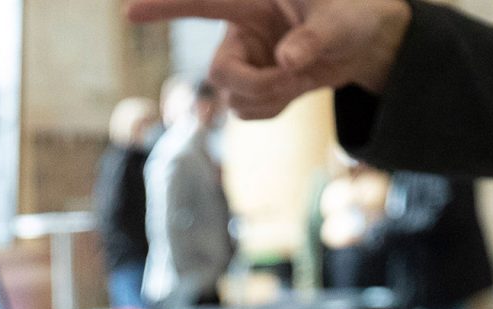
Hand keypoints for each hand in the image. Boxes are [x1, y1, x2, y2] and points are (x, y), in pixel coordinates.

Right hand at [123, 0, 411, 119]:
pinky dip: (274, 110)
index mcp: (252, 3)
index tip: (129, 13)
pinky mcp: (254, 87)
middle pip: (219, 73)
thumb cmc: (350, 14)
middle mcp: (240, 33)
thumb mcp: (339, 22)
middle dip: (254, 86)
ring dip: (270, 99)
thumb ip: (314, 39)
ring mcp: (245, 62)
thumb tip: (288, 63)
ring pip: (234, 100)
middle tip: (293, 79)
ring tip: (302, 79)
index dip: (164, 7)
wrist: (363, 42)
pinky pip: (249, 113)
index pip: (201, 4)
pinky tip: (294, 89)